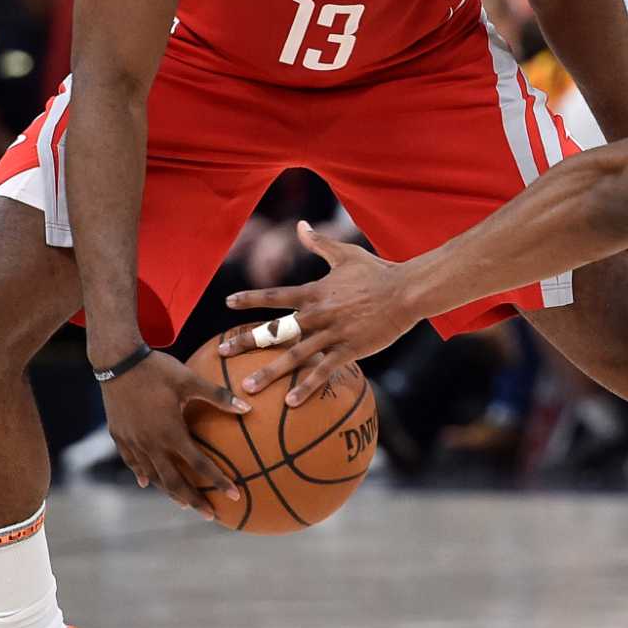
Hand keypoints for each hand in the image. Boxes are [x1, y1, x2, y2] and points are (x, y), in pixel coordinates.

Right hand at [98, 349, 249, 517]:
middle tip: (211, 515)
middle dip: (194, 501)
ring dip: (170, 492)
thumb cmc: (158, 369)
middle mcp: (151, 444)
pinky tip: (148, 482)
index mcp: (171, 433)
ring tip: (185, 504)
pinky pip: (133, 463)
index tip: (235, 495)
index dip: (218, 481)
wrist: (117, 361)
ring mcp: (133, 442)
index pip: (200, 465)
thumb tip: (248, 406)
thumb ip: (219, 397)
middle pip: (175, 481)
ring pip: (153, 476)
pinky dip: (144, 475)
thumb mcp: (190, 380)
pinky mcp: (119, 437)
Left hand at [222, 222, 418, 401]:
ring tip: (247, 387)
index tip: (227, 303)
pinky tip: (291, 403)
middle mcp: (318, 314)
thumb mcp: (346, 254)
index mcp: (315, 292)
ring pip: (294, 355)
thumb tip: (300, 224)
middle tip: (221, 353)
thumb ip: (319, 243)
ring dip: (269, 372)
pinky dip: (307, 387)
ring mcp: (333, 333)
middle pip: (276, 330)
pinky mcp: (349, 350)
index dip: (250, 298)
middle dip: (247, 341)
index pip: (276, 296)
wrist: (406, 291)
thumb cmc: (378, 271)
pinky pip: (324, 371)